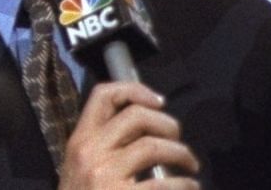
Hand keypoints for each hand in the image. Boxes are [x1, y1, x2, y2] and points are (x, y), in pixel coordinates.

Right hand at [58, 82, 199, 189]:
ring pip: (155, 146)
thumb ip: (104, 149)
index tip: (158, 101)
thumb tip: (147, 131)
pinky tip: (189, 188)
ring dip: (183, 154)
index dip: (135, 90)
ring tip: (191, 167)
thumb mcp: (82, 169)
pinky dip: (186, 185)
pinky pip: (166, 184)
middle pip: (136, 116)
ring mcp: (106, 175)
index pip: (103, 96)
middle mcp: (90, 151)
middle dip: (168, 124)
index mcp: (79, 140)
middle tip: (179, 140)